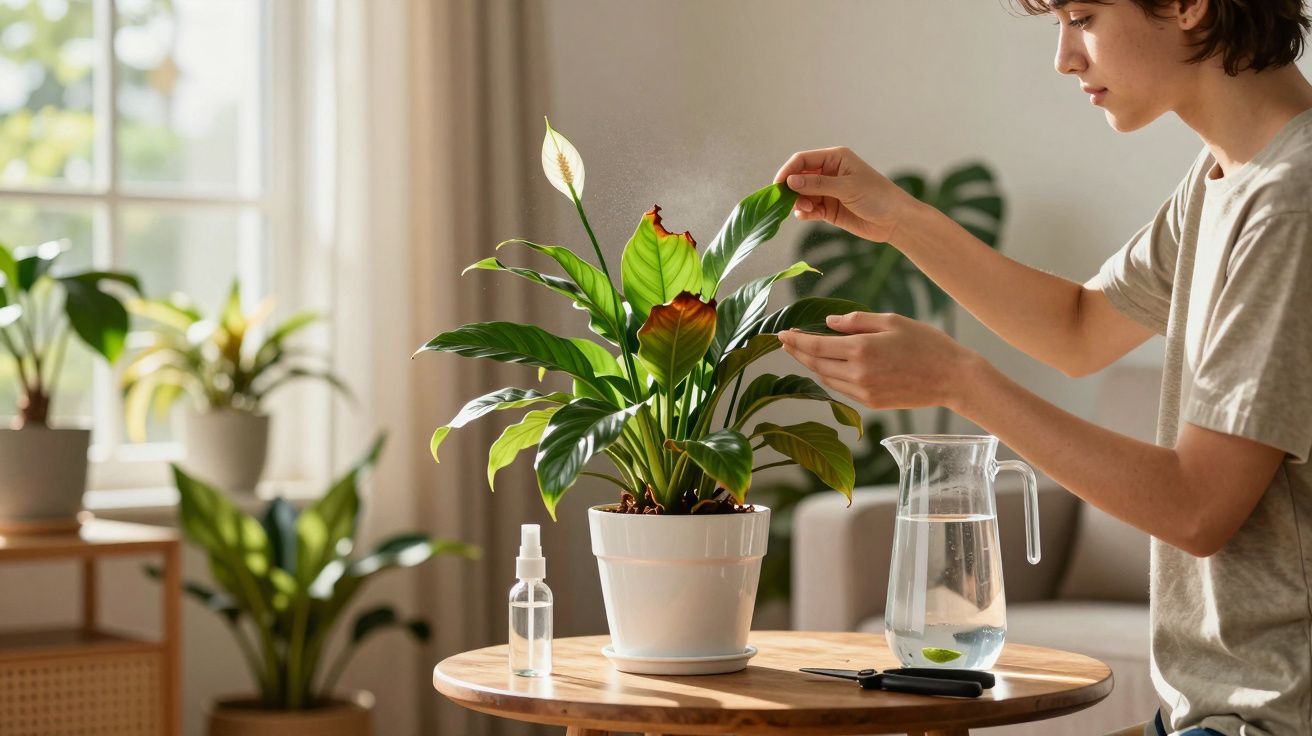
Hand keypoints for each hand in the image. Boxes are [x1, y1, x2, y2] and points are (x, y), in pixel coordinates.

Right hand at [774, 146, 920, 244]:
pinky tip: (808, 216)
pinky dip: (805, 213)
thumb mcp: (847, 187)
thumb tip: (790, 181)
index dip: (788, 170)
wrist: (895, 221)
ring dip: (799, 202)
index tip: (778, 185)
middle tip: (790, 202)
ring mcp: (828, 191)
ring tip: (807, 210)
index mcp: (835, 158)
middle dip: (792, 189)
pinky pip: (809, 209)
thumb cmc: (877, 197)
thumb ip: (817, 184)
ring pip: (802, 195)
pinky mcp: (829, 209)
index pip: (803, 160)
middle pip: (799, 177)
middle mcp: (829, 173)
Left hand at [775, 312, 983, 411]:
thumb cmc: (927, 344)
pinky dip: (830, 377)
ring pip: (826, 378)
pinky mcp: (872, 403)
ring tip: (802, 353)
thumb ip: (857, 321)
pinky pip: (841, 389)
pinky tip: (827, 367)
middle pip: (815, 364)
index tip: (782, 333)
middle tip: (786, 342)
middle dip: (797, 353)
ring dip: (812, 366)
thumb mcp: (892, 321)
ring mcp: (864, 392)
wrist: (952, 378)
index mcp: (862, 349)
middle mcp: (858, 373)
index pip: (816, 346)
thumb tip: (828, 323)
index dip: (796, 340)